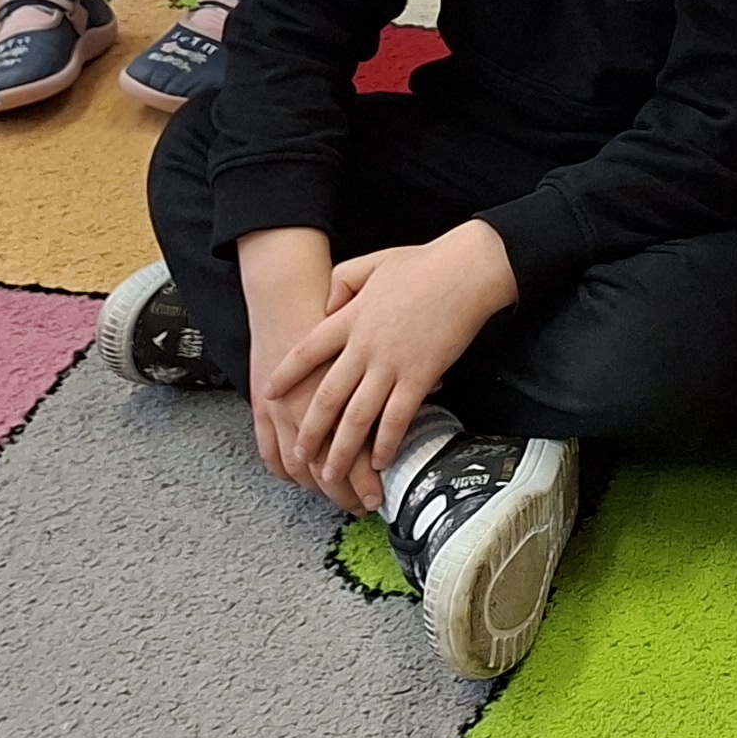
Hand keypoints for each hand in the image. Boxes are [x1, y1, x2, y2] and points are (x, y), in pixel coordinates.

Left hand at [255, 220, 516, 513]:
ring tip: (330, 475)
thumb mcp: (372, 262)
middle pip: (326, 397)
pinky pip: (397, 417)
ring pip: (357, 417)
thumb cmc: (424, 263)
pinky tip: (378, 462)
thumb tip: (326, 306)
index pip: (306, 351)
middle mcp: (364, 346)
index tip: (269, 395)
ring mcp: (391, 364)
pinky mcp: (420, 376)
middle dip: (310, 433)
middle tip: (299, 457)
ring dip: (341, 451)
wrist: (467, 269)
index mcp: (351, 317)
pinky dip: (386, 443)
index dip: (286, 375)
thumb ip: (342, 282)